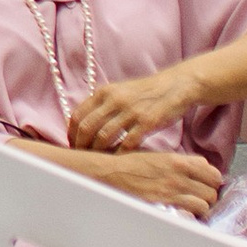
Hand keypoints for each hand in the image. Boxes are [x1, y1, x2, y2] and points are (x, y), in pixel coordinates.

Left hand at [66, 65, 201, 149]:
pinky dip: (119, 154)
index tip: (73, 144)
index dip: (72, 133)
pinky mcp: (147, 122)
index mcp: (104, 92)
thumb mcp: (120, 91)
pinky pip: (127, 144)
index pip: (78, 115)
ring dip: (97, 152)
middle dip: (81, 145)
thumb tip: (85, 125)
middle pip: (86, 127)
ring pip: (103, 137)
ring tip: (98, 160)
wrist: (175, 86)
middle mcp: (114, 100)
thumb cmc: (146, 93)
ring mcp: (130, 111)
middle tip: (82, 156)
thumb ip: (103, 105)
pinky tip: (118, 160)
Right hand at [85, 146, 223, 214]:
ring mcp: (172, 192)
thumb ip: (182, 160)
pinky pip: (190, 214)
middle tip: (200, 196)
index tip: (207, 183)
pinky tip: (182, 212)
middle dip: (208, 194)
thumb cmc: (132, 163)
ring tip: (191, 206)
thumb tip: (202, 167)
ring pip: (204, 204)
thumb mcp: (158, 154)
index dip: (213, 180)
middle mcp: (178, 176)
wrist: (110, 173)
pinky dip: (190, 215)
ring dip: (200, 206)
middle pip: (212, 191)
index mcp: (178, 160)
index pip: (213, 173)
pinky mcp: (164, 205)